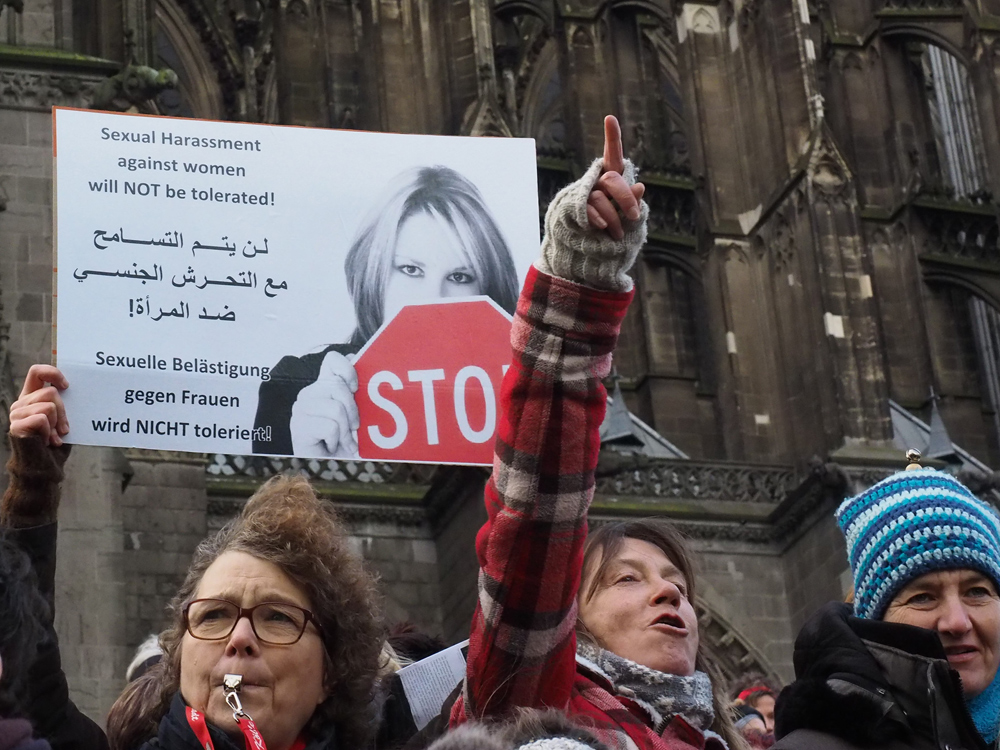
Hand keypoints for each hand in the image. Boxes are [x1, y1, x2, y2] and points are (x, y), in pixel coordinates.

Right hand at [10, 365, 68, 446]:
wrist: (46, 467)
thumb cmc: (56, 443)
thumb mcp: (62, 418)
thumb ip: (62, 403)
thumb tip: (73, 387)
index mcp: (31, 397)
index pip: (36, 372)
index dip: (52, 373)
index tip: (67, 386)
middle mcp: (21, 403)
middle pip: (50, 392)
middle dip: (63, 412)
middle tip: (64, 429)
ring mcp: (16, 415)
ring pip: (48, 406)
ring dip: (57, 423)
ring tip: (53, 436)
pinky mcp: (16, 426)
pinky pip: (41, 419)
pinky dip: (49, 431)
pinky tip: (47, 442)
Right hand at [289, 351, 359, 457]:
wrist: (328, 468)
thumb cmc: (342, 441)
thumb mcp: (354, 415)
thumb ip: (355, 393)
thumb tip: (358, 363)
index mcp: (323, 387)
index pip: (332, 360)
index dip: (348, 369)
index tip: (356, 388)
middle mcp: (308, 394)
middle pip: (338, 387)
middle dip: (353, 411)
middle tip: (354, 428)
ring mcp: (300, 410)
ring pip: (335, 409)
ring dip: (345, 431)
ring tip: (343, 441)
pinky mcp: (298, 427)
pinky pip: (329, 427)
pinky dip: (336, 441)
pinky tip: (330, 446)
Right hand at [586, 115, 645, 240]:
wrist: (587, 248)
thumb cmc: (613, 228)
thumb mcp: (627, 215)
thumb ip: (632, 200)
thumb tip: (640, 186)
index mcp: (611, 178)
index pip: (612, 155)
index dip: (611, 137)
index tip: (610, 118)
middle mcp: (597, 182)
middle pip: (612, 180)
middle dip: (625, 197)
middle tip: (635, 215)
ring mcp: (585, 195)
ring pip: (602, 198)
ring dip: (614, 217)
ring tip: (618, 232)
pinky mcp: (576, 208)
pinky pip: (589, 208)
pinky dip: (598, 218)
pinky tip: (602, 226)